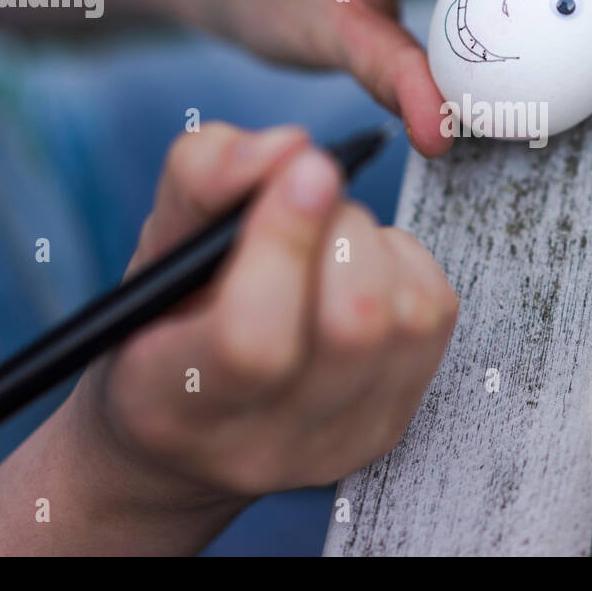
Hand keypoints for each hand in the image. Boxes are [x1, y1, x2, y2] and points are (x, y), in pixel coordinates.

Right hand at [71, 122, 458, 504]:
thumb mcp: (158, 244)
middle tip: (306, 197)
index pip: (252, 339)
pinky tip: (358, 270)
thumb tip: (288, 146)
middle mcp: (262, 443)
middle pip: (351, 323)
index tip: (305, 168)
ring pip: (403, 316)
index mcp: (172, 403)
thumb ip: (203, 180)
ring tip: (324, 241)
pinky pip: (433, 315)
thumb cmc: (166, 321)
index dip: (287, 241)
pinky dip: (403, 265)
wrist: (194, 425)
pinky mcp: (392, 421)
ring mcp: (339, 442)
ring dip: (373, 243)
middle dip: (340, 225)